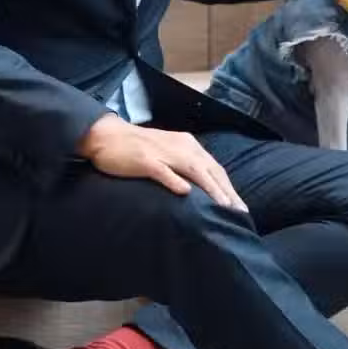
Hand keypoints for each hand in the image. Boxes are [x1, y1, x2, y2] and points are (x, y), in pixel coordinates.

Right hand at [77, 114, 248, 211]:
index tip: (240, 207)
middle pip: (210, 169)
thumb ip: (184, 167)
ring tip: (223, 206)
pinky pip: (163, 170)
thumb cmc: (138, 148)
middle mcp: (180, 146)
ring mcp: (163, 152)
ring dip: (210, 188)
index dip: (229, 187)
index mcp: (187, 145)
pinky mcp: (145, 159)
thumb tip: (200, 189)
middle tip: (239, 212)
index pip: (215, 167)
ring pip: (193, 169)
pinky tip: (185, 192)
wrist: (107, 136)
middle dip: (227, 191)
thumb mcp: (167, 154)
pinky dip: (175, 180)